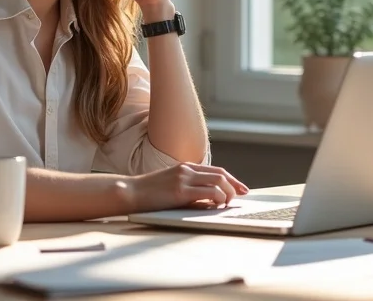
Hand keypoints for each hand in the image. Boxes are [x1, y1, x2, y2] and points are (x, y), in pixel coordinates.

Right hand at [127, 163, 249, 211]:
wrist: (130, 192)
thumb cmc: (150, 193)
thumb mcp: (173, 186)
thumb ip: (190, 190)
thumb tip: (210, 201)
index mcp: (186, 167)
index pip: (216, 171)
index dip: (232, 179)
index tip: (241, 188)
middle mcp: (187, 169)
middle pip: (220, 174)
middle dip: (235, 185)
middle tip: (242, 195)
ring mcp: (184, 179)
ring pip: (218, 181)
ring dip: (228, 192)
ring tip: (227, 203)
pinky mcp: (180, 191)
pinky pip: (208, 192)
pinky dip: (218, 198)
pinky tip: (217, 205)